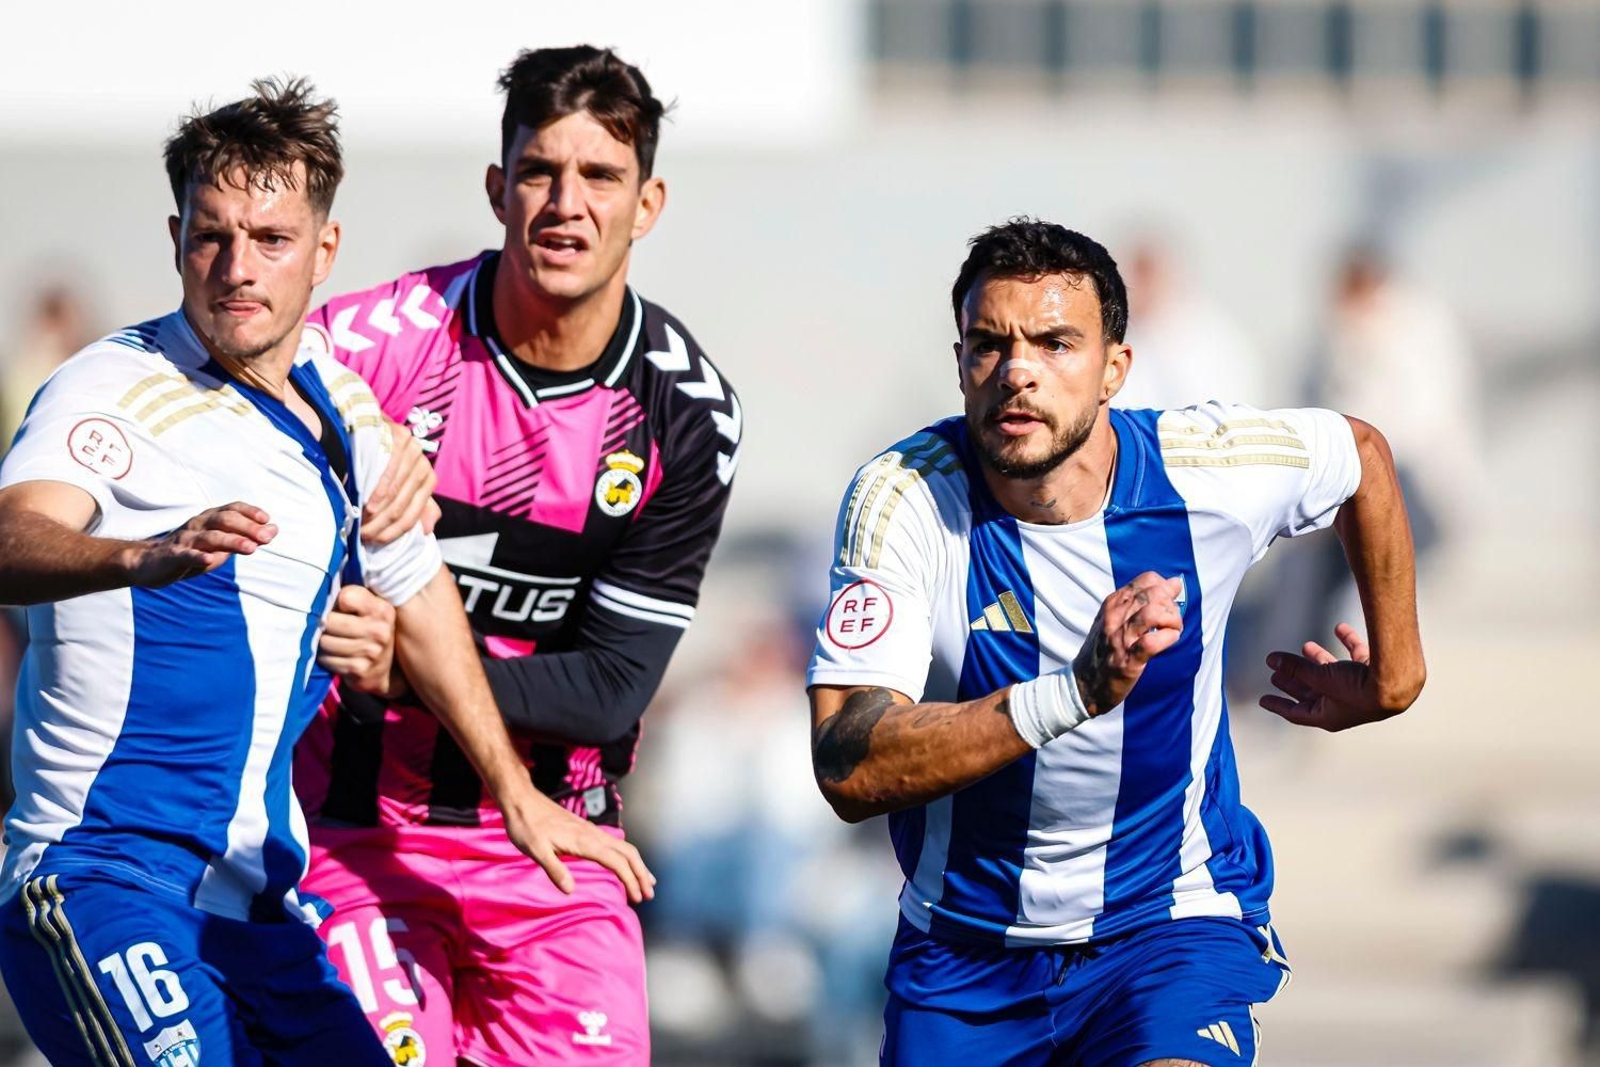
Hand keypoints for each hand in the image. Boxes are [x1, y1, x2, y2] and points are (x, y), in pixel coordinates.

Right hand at [125, 502, 275, 586]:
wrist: (150, 564)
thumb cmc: (192, 552)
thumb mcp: (221, 544)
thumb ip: (245, 536)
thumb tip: (274, 530)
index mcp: (209, 519)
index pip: (232, 509)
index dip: (250, 512)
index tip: (267, 520)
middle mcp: (198, 525)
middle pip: (225, 520)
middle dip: (248, 528)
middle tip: (267, 537)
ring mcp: (185, 540)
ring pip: (210, 537)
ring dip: (232, 541)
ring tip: (251, 548)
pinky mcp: (173, 556)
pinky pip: (186, 555)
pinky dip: (199, 557)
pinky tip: (210, 560)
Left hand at [317, 584, 399, 695]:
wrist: (384, 668)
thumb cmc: (369, 630)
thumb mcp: (369, 608)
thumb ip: (352, 596)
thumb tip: (318, 589)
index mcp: (382, 609)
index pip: (345, 597)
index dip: (335, 601)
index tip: (339, 608)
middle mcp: (380, 630)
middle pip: (330, 621)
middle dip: (322, 624)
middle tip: (324, 626)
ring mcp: (371, 651)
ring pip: (325, 642)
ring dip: (321, 643)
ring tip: (329, 641)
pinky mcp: (360, 669)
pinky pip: (327, 660)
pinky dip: (325, 658)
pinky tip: (334, 656)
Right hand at [362, 418, 438, 545]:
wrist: (370, 426)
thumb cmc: (381, 462)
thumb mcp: (400, 486)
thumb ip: (417, 507)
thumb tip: (427, 530)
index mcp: (428, 478)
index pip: (414, 512)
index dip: (395, 530)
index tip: (376, 541)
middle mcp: (424, 464)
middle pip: (402, 503)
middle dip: (381, 524)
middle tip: (362, 536)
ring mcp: (414, 450)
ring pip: (396, 490)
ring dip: (377, 511)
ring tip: (360, 524)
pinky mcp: (400, 437)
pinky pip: (389, 470)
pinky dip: (378, 489)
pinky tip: (366, 502)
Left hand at [502, 794, 656, 904]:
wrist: (522, 800)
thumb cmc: (526, 825)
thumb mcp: (535, 850)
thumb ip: (554, 869)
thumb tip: (570, 890)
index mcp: (584, 841)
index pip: (616, 862)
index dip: (630, 880)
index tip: (638, 897)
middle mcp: (593, 834)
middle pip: (628, 853)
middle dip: (641, 873)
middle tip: (649, 894)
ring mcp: (591, 831)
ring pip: (624, 847)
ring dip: (637, 865)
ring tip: (646, 881)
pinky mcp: (586, 830)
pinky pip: (614, 844)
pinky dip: (626, 857)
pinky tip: (624, 864)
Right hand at [1072, 572, 1183, 715]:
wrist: (1083, 683)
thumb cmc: (1104, 650)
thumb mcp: (1117, 618)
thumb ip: (1143, 600)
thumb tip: (1175, 583)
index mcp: (1113, 603)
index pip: (1147, 580)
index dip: (1165, 589)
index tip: (1168, 604)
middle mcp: (1115, 617)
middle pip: (1154, 594)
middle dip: (1171, 605)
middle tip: (1171, 621)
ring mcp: (1121, 638)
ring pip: (1153, 613)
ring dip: (1172, 620)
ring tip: (1172, 630)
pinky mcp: (1128, 660)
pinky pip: (1153, 642)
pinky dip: (1168, 639)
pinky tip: (1169, 640)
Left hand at [1259, 623, 1403, 730]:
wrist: (1398, 682)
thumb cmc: (1360, 690)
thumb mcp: (1320, 678)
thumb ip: (1296, 668)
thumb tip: (1272, 660)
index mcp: (1328, 716)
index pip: (1296, 712)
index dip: (1278, 704)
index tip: (1263, 700)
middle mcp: (1344, 705)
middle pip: (1313, 692)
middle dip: (1295, 681)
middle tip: (1277, 673)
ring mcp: (1360, 690)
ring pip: (1334, 674)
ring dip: (1319, 660)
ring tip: (1305, 647)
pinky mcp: (1374, 674)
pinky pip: (1357, 657)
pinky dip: (1348, 643)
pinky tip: (1340, 629)